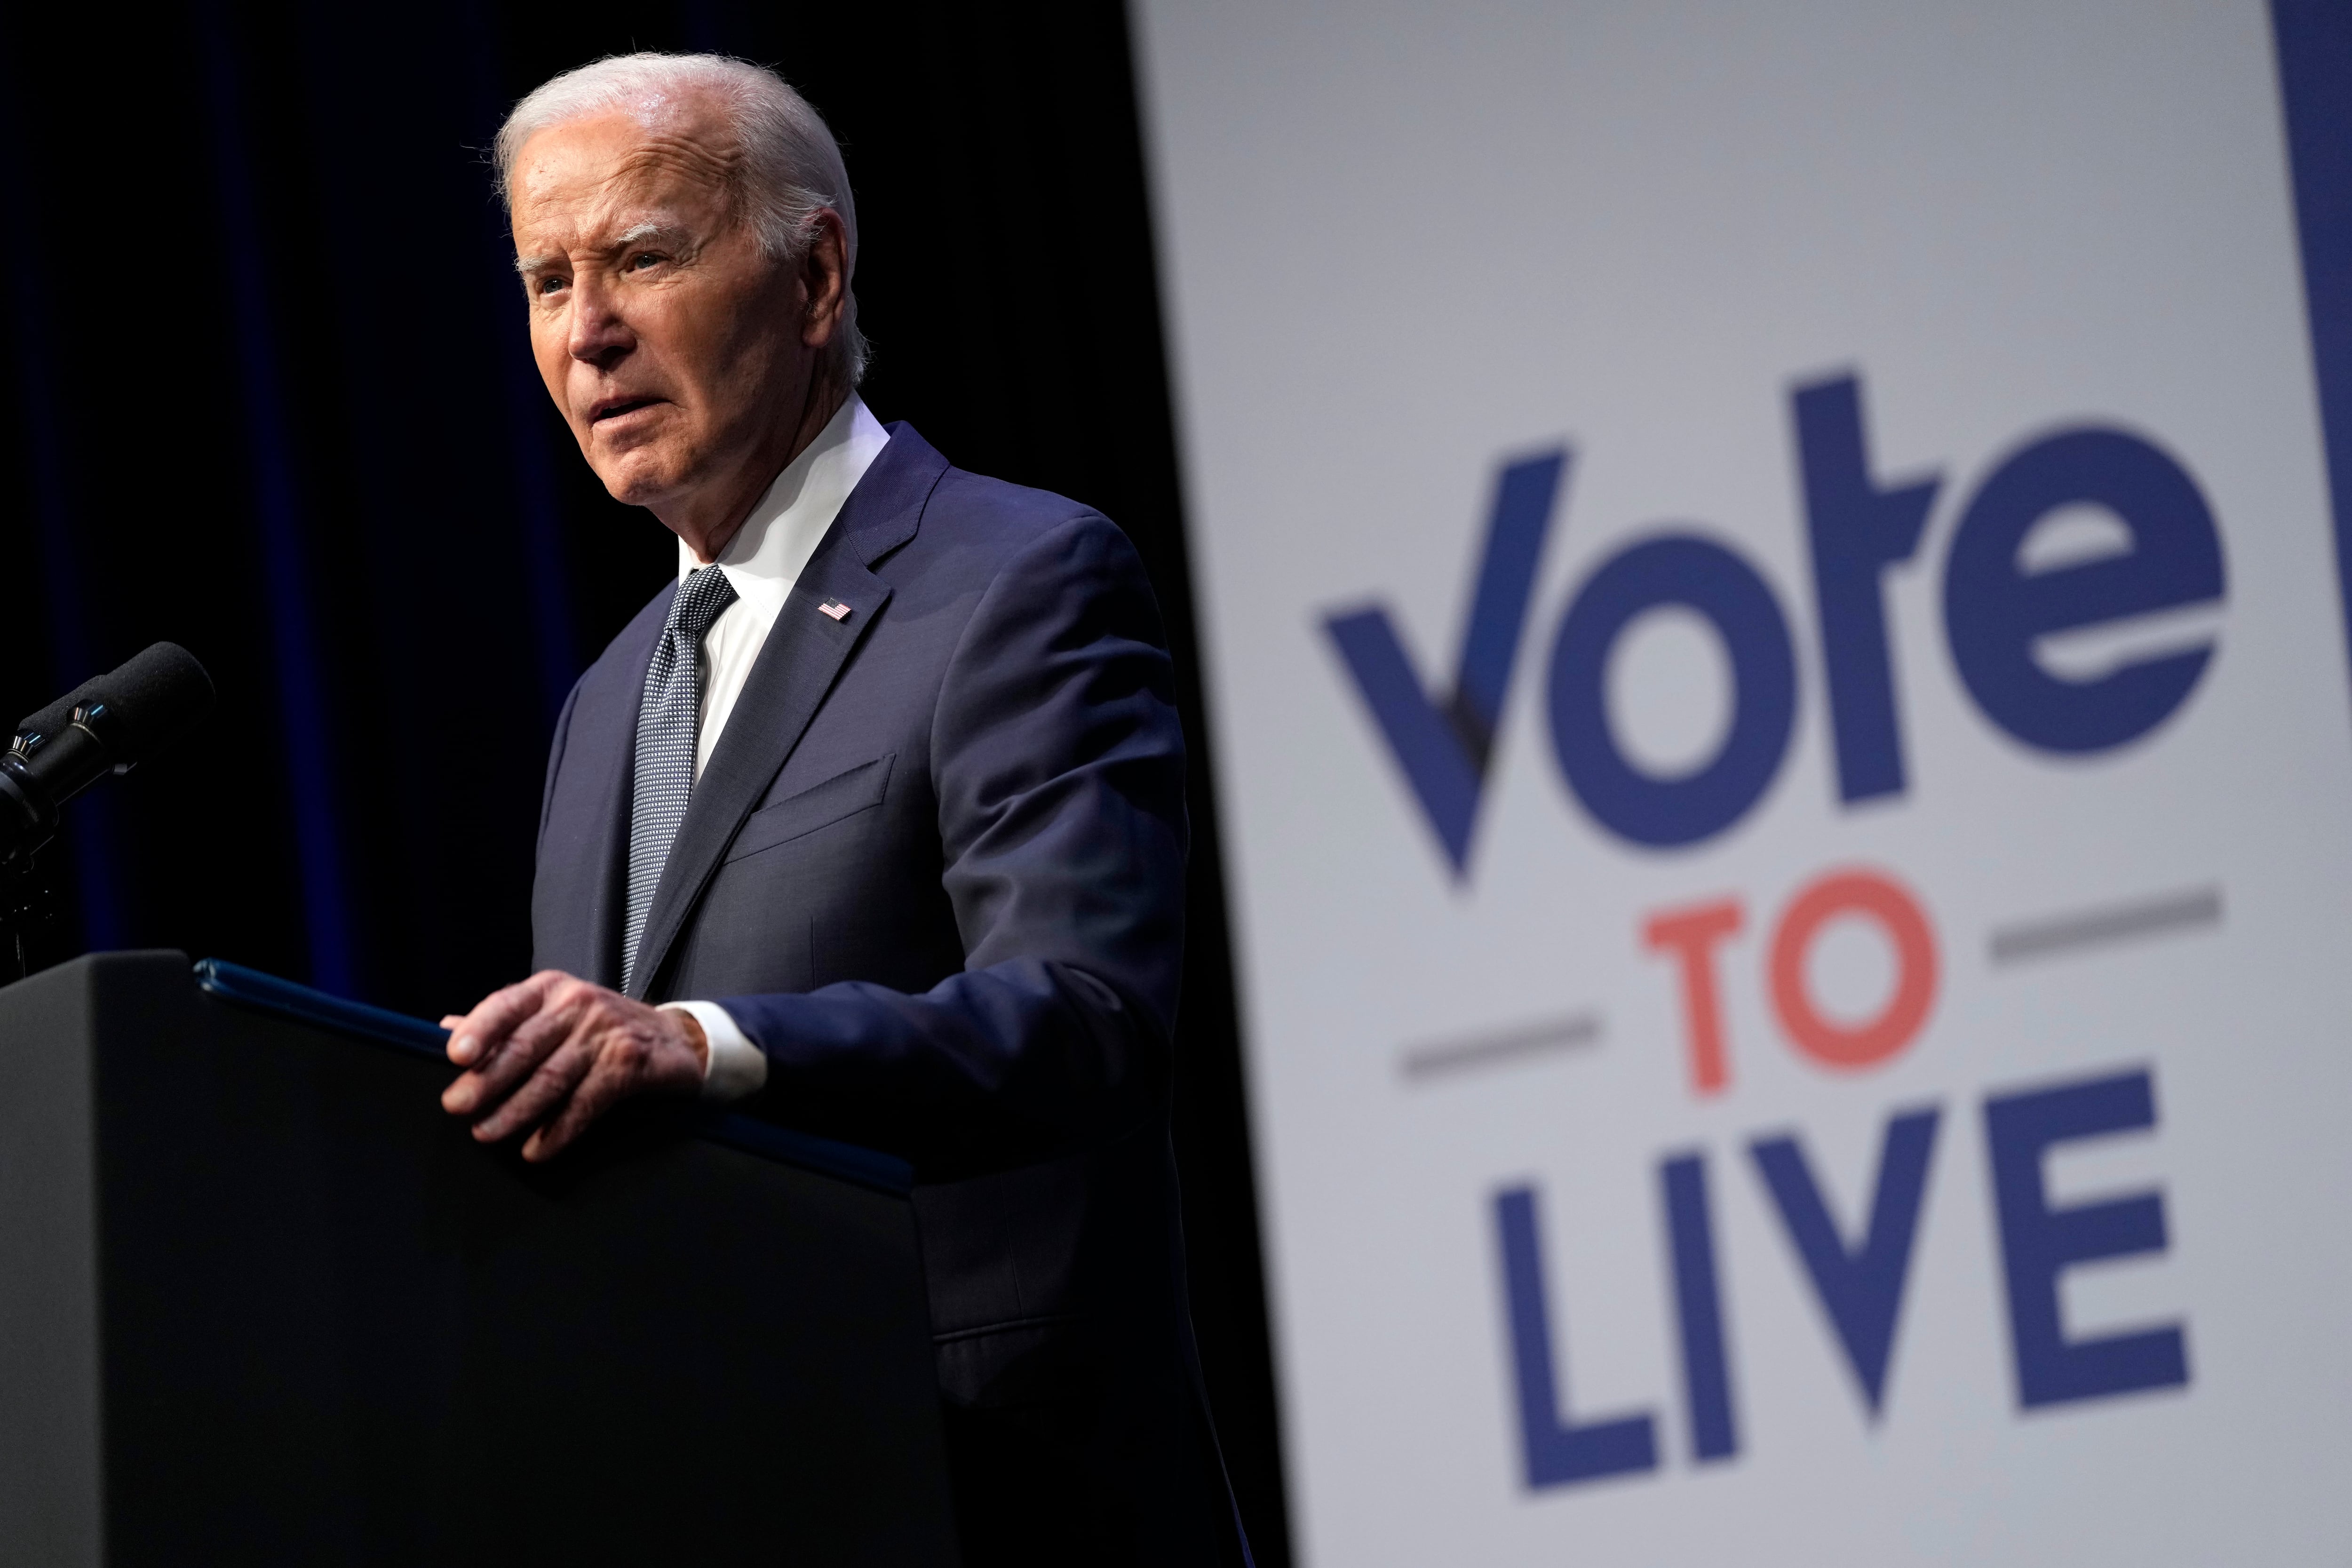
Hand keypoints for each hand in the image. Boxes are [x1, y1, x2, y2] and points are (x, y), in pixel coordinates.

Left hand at [439, 970, 707, 1161]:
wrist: (674, 1040)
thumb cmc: (601, 1028)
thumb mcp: (553, 1012)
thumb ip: (505, 1021)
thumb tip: (445, 1029)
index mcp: (551, 989)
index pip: (507, 1005)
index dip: (480, 1029)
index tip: (454, 1055)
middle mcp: (578, 1004)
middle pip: (525, 1045)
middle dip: (488, 1079)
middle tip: (456, 1105)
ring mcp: (606, 1033)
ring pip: (552, 1077)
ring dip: (516, 1110)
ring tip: (486, 1133)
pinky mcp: (629, 1064)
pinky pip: (586, 1102)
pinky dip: (559, 1129)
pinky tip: (536, 1149)